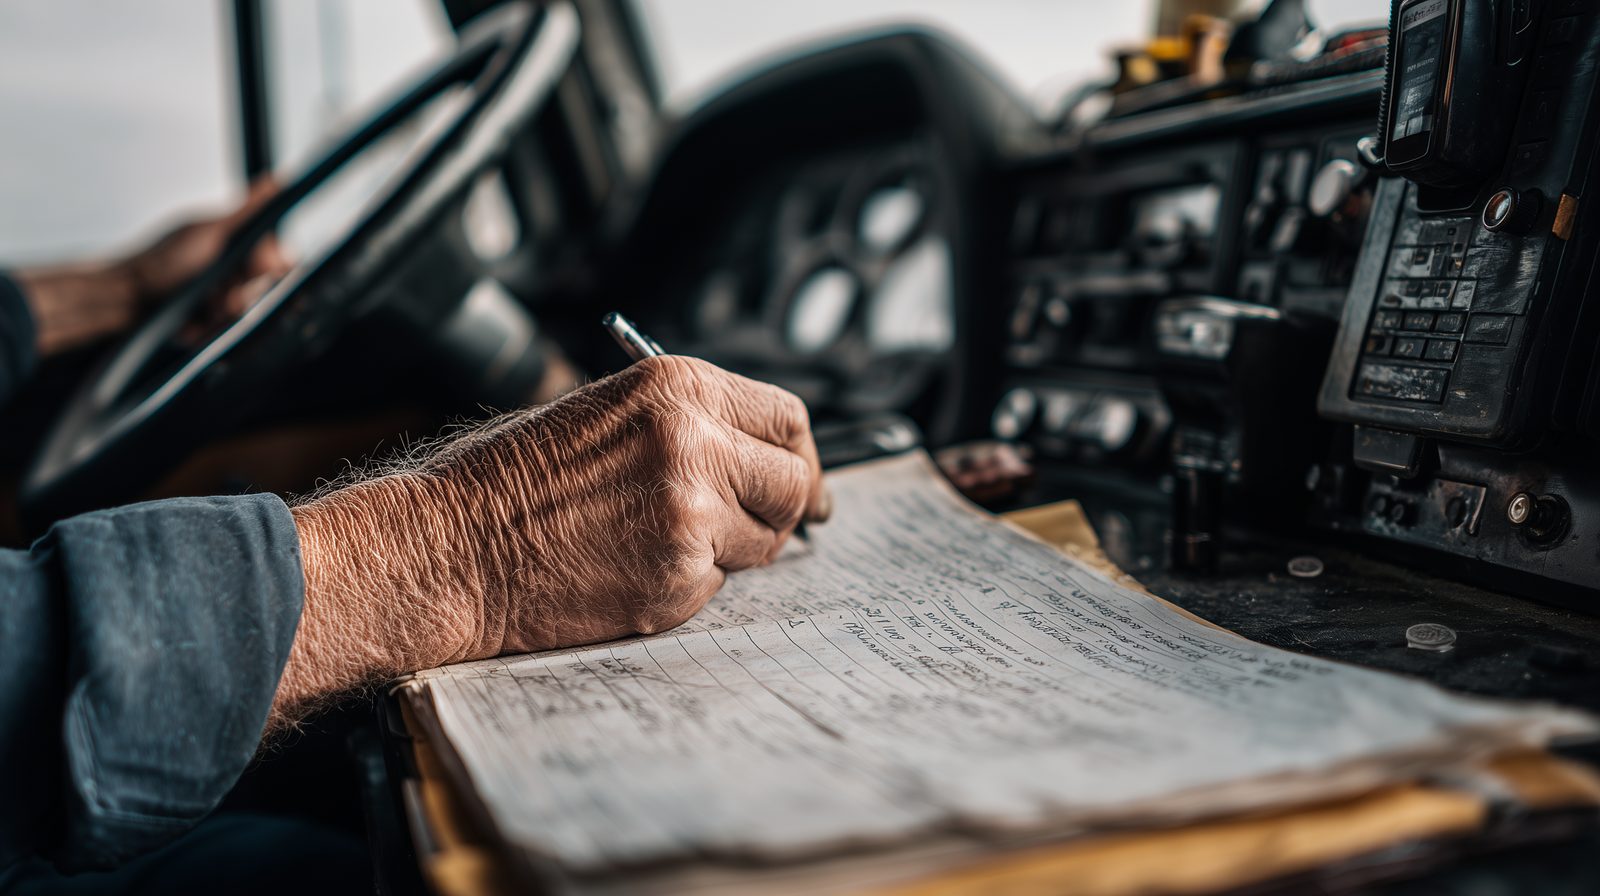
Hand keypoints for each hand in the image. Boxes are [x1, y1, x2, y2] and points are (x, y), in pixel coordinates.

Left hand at [16, 178, 288, 355]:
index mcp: (231, 242)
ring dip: (223, 314)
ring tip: (200, 311)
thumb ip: (248, 211)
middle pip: (260, 288)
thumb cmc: (162, 262)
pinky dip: (206, 329)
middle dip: (242, 294)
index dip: (271, 265)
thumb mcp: (209, 233)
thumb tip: (277, 182)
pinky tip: (188, 324)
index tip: (260, 268)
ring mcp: (213, 296)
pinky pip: (220, 331)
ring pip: (242, 313)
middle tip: (224, 298)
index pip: (275, 256)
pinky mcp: (202, 321)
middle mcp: (225, 268)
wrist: (121, 301)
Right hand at [274, 356, 829, 725]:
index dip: (795, 454)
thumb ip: (689, 423)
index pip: (786, 419)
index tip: (793, 475)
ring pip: (763, 541)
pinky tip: (631, 567)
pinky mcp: (679, 578)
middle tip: (756, 520)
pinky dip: (689, 583)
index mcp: (678, 388)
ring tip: (660, 539)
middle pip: (795, 482)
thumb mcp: (608, 413)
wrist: (452, 548)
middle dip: (783, 506)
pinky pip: (719, 585)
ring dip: (733, 548)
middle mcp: (695, 444)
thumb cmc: (509, 480)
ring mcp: (692, 515)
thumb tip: (759, 456)